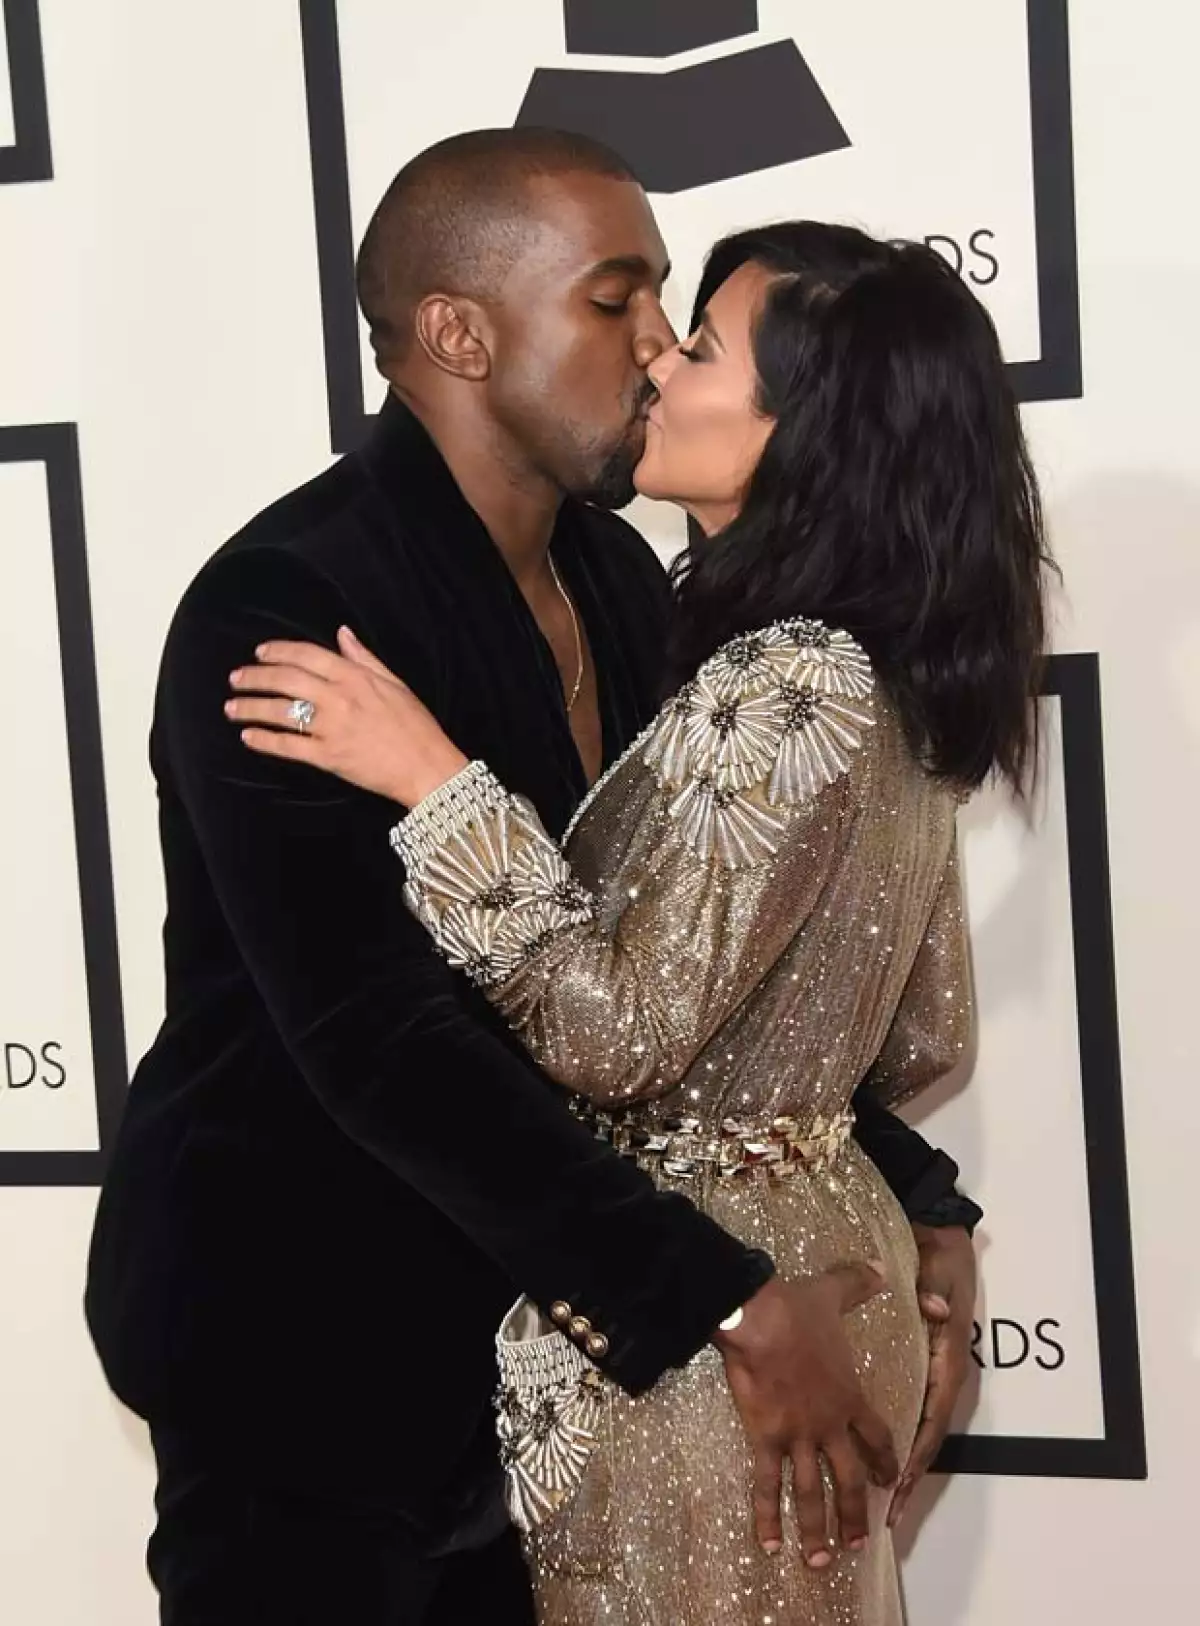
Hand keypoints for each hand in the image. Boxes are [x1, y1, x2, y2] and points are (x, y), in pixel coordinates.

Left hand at [226, 627, 467, 805]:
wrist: (427, 767)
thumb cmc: (416, 726)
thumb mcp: (395, 683)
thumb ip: (364, 658)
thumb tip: (343, 634)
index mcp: (355, 677)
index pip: (307, 654)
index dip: (278, 651)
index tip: (259, 653)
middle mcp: (339, 698)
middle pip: (286, 680)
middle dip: (255, 677)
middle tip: (235, 678)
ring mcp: (332, 728)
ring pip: (280, 712)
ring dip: (251, 707)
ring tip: (231, 707)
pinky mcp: (329, 757)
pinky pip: (288, 746)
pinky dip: (265, 740)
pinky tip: (249, 736)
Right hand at [715, 1266, 897, 1566]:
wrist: (759, 1319)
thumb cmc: (796, 1308)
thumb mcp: (833, 1293)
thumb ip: (859, 1284)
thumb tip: (881, 1269)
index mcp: (849, 1394)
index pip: (876, 1435)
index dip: (884, 1459)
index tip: (890, 1479)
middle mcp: (830, 1424)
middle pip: (850, 1478)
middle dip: (856, 1513)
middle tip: (861, 1543)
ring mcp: (799, 1436)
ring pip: (813, 1493)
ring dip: (819, 1530)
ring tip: (822, 1562)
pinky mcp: (766, 1439)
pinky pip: (767, 1485)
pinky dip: (767, 1517)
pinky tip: (768, 1545)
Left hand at [887, 1224, 975, 1527]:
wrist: (941, 1235)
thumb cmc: (938, 1258)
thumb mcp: (938, 1272)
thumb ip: (934, 1293)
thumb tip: (937, 1312)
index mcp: (947, 1359)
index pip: (933, 1418)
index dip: (916, 1455)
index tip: (898, 1487)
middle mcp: (943, 1374)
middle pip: (925, 1437)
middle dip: (906, 1476)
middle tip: (882, 1515)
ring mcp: (932, 1373)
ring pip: (916, 1430)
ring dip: (899, 1466)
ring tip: (874, 1503)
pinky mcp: (919, 1365)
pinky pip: (907, 1410)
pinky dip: (892, 1439)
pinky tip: (871, 1460)